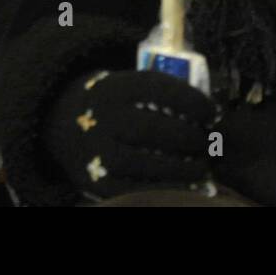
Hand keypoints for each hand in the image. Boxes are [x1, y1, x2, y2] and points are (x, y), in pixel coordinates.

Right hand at [43, 67, 216, 198]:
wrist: (63, 124)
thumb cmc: (110, 104)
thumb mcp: (123, 85)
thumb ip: (156, 94)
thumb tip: (208, 113)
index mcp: (111, 88)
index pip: (158, 89)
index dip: (191, 101)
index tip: (212, 112)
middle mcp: (101, 118)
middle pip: (155, 128)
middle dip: (191, 137)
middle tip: (208, 142)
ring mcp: (98, 153)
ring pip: (149, 163)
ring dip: (185, 167)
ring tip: (202, 165)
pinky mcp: (99, 183)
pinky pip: (140, 189)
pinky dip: (169, 188)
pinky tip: (187, 185)